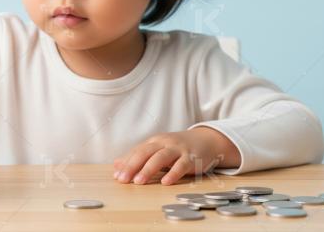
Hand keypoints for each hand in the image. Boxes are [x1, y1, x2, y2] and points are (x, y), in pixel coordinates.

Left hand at [113, 127, 240, 184]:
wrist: (206, 140)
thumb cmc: (178, 147)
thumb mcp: (157, 149)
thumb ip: (138, 156)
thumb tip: (116, 164)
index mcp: (155, 141)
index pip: (137, 151)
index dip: (126, 163)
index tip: (117, 176)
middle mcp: (165, 143)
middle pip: (146, 153)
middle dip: (133, 166)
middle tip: (124, 179)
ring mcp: (178, 150)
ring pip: (161, 158)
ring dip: (149, 169)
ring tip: (139, 181)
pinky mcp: (191, 158)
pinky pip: (181, 166)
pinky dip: (173, 173)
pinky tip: (165, 182)